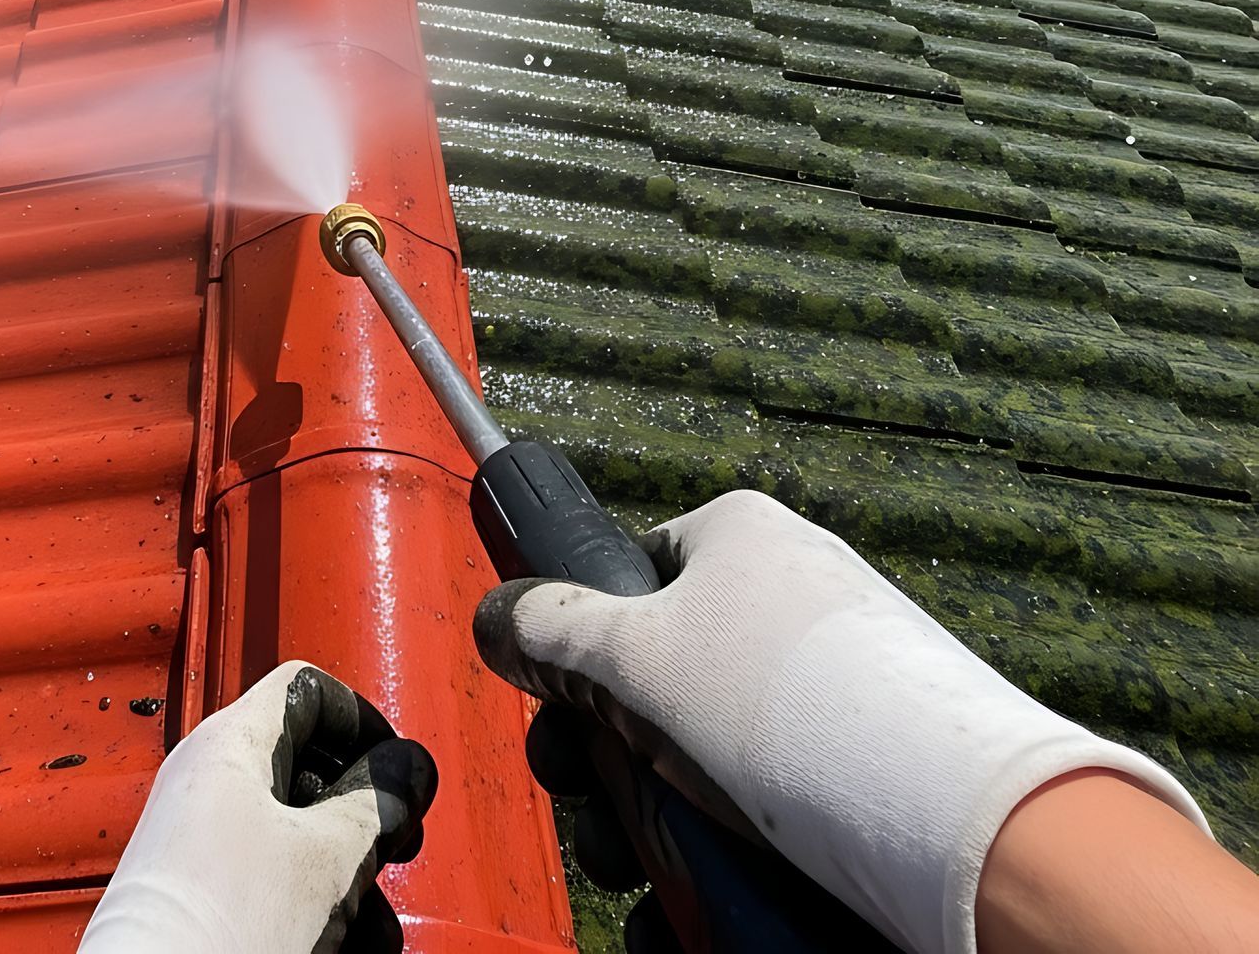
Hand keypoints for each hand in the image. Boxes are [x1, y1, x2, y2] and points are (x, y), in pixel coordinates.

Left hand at [79, 660, 437, 953]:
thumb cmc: (220, 925)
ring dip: (347, 878)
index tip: (396, 771)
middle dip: (363, 822)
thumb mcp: (327, 857)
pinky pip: (269, 883)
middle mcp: (207, 784)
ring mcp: (197, 843)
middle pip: (308, 773)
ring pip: (294, 840)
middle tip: (396, 850)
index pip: (307, 690)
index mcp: (229, 745)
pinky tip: (341, 945)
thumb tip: (408, 769)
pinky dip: (310, 907)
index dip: (363, 723)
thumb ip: (378, 804)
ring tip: (371, 929)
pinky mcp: (196, 898)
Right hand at [474, 490, 1209, 953]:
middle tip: (595, 816)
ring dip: (652, 829)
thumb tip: (496, 617)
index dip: (584, 652)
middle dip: (608, 764)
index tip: (566, 721)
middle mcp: (786, 603)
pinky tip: (691, 918)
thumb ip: (547, 630)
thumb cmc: (789, 710)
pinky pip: (770, 813)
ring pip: (704, 761)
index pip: (633, 576)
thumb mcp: (633, 655)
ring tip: (644, 883)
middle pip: (657, 683)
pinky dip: (723, 864)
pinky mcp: (868, 776)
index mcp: (735, 540)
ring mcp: (832, 692)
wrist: (960, 825)